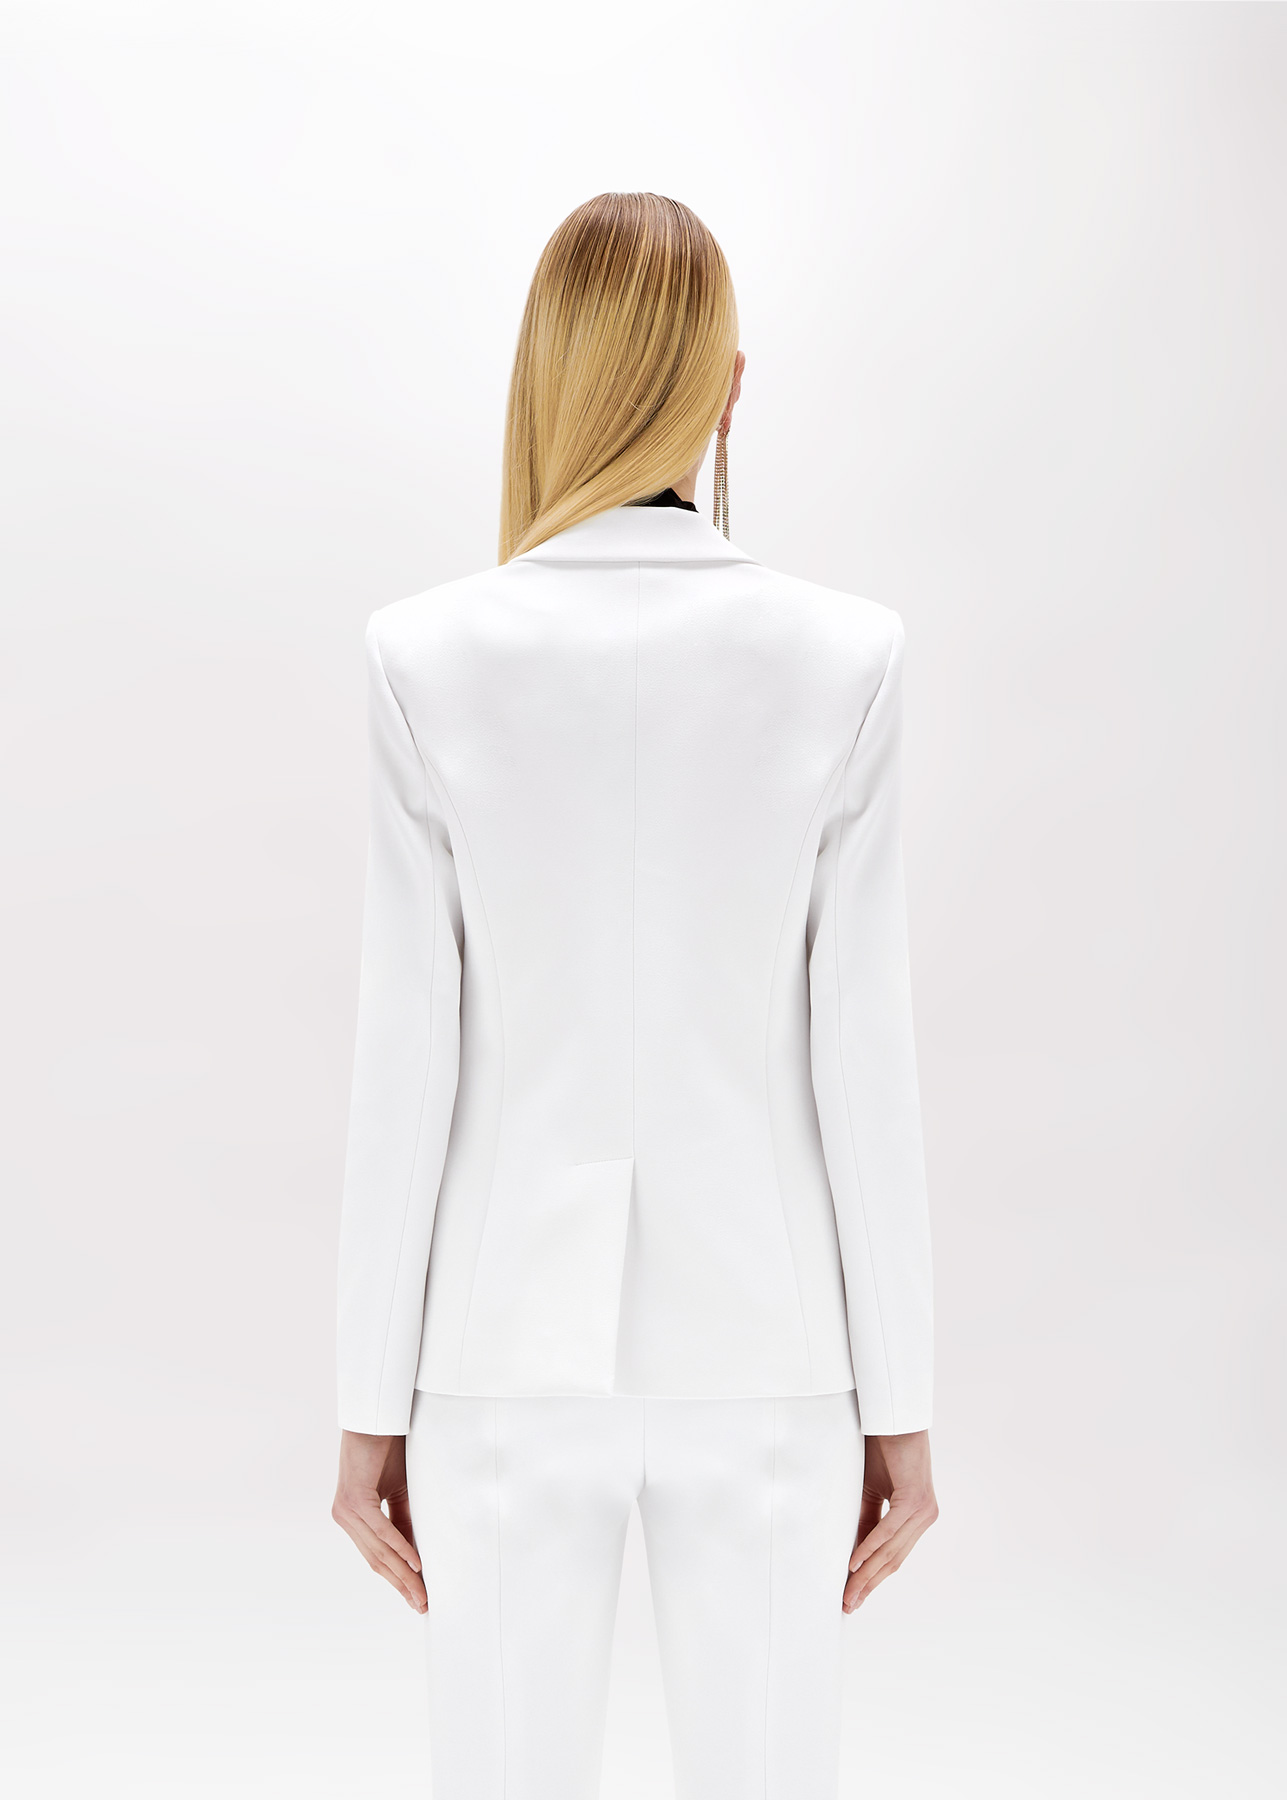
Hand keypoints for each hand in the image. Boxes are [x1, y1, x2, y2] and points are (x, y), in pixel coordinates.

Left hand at [332, 1430, 426, 1612]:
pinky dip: (399, 1547)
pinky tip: (415, 1563)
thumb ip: (402, 1522)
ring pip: (378, 1550)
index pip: (378, 1556)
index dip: (398, 1579)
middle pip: (377, 1560)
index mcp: (354, 1518)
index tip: (417, 1598)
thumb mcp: (399, 1492)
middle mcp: (345, 1518)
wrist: (376, 1418)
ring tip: (422, 1591)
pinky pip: (380, 1530)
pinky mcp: (354, 1499)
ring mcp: (346, 1511)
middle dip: (402, 1584)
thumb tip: (415, 1555)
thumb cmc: (386, 1449)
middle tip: (422, 1604)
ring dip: (403, 1573)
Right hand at [843, 1429, 936, 1612]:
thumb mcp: (871, 1492)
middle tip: (848, 1604)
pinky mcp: (916, 1500)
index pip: (892, 1556)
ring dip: (866, 1573)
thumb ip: (868, 1522)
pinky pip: (889, 1530)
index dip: (872, 1578)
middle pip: (892, 1560)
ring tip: (848, 1592)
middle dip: (868, 1584)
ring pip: (891, 1550)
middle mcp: (925, 1518)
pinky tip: (854, 1564)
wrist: (894, 1419)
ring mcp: (924, 1511)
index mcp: (916, 1518)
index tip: (853, 1597)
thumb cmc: (883, 1450)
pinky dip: (870, 1548)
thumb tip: (855, 1554)